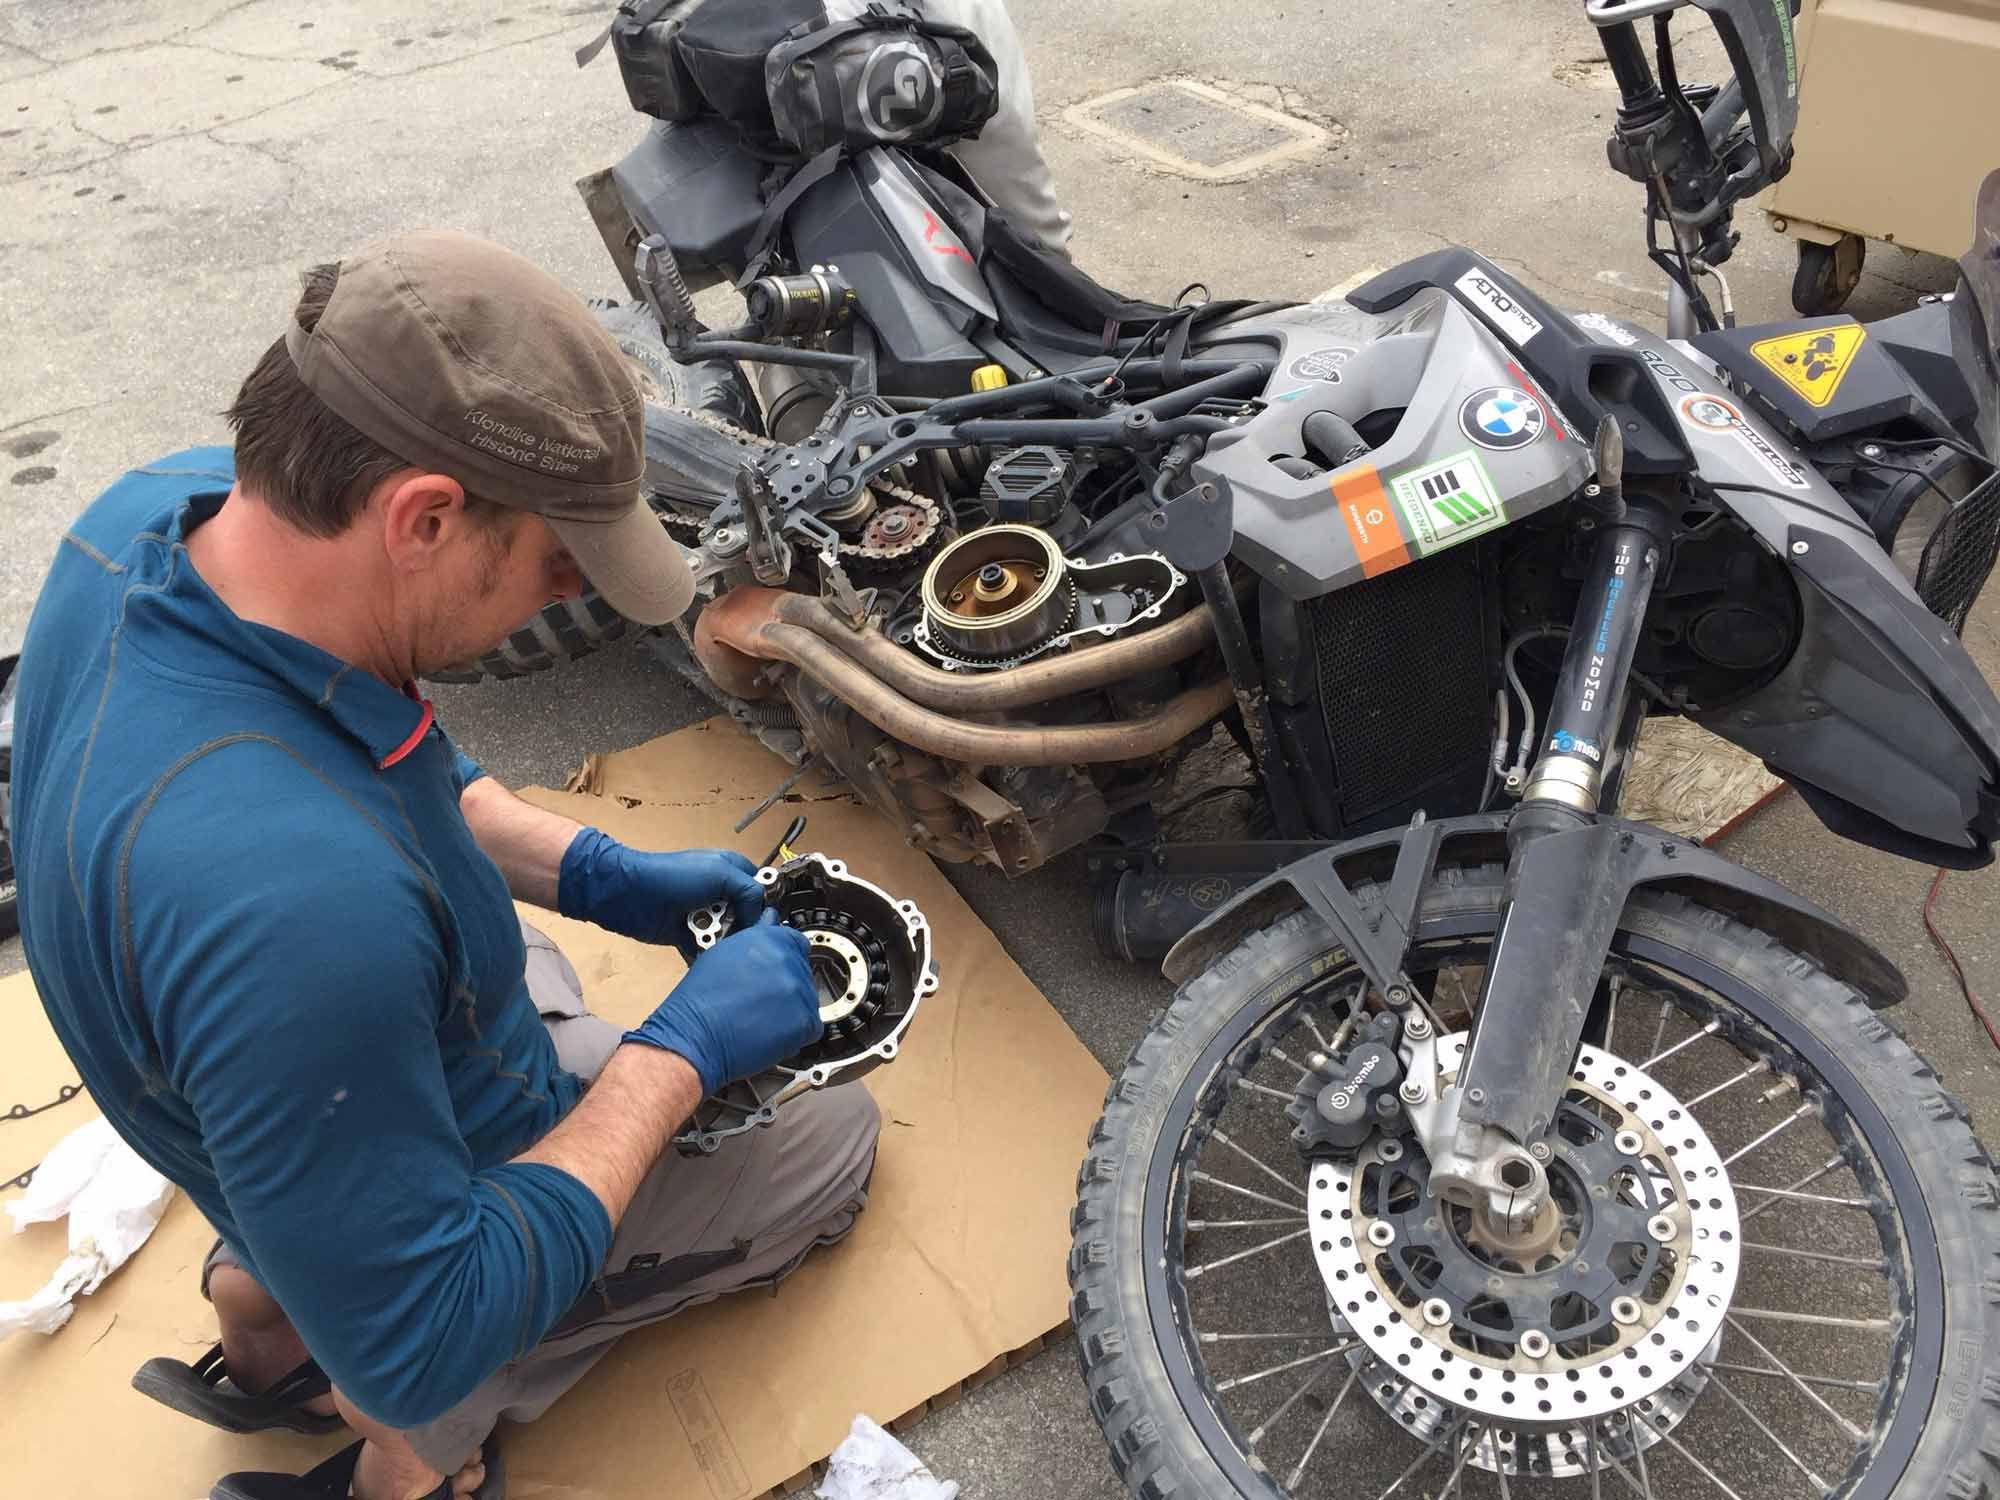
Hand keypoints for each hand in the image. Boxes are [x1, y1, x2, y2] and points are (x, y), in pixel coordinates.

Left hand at [558, 828, 764, 958]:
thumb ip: (750, 890)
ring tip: (715, 941)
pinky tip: (709, 958)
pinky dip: (708, 956)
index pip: (760, 888)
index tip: (766, 921)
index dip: (764, 905)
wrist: (630, 895)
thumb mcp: (721, 873)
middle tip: (736, 933)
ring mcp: (704, 914)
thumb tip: (760, 917)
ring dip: (725, 943)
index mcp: (730, 871)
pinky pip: (707, 950)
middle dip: (745, 928)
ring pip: (729, 936)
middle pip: (747, 917)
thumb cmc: (673, 877)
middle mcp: (720, 892)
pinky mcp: (689, 934)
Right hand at [622, 916, 823, 1094]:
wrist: (695, 1038)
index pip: (796, 941)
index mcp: (770, 938)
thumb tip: (769, 927)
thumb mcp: (723, 954)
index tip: (778, 968)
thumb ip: (755, 941)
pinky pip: (811, 1024)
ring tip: (760, 1016)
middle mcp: (788, 960)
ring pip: (806, 997)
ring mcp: (799, 991)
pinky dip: (795, 1031)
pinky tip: (769, 1030)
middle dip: (785, 983)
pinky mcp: (805, 1021)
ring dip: (790, 1007)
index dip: (785, 957)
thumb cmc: (699, 1001)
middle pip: (802, 969)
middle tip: (760, 998)